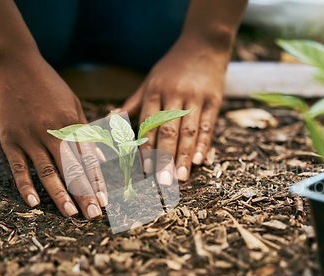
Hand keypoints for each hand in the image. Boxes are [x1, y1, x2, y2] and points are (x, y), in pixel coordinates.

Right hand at [0, 55, 106, 218]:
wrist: (14, 65)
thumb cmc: (49, 85)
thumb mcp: (74, 103)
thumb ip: (84, 131)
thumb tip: (97, 157)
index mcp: (73, 124)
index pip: (88, 159)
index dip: (97, 182)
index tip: (105, 201)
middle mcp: (53, 132)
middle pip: (72, 169)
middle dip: (84, 194)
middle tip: (93, 215)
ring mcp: (30, 137)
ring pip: (48, 172)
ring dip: (60, 195)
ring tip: (70, 214)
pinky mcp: (10, 139)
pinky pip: (19, 167)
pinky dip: (26, 186)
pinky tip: (34, 203)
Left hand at [122, 37, 229, 182]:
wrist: (204, 44)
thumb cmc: (172, 67)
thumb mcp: (149, 81)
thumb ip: (133, 103)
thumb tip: (110, 117)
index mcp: (155, 92)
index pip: (149, 125)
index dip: (147, 149)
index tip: (145, 171)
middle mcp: (174, 95)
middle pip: (169, 131)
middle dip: (165, 158)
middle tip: (163, 182)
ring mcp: (196, 97)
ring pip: (189, 131)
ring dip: (184, 156)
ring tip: (181, 178)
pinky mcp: (214, 99)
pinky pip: (208, 125)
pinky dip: (203, 144)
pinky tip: (199, 161)